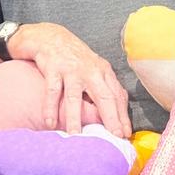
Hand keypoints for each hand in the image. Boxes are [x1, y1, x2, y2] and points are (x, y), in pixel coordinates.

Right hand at [8, 23, 131, 137]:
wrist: (50, 36)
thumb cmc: (74, 58)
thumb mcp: (94, 70)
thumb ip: (104, 89)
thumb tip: (117, 116)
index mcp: (103, 72)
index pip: (117, 96)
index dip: (122, 116)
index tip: (125, 134)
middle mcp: (91, 71)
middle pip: (104, 97)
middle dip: (110, 118)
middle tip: (113, 137)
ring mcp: (72, 70)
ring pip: (75, 97)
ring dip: (75, 118)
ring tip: (76, 136)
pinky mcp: (53, 68)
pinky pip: (53, 91)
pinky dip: (50, 108)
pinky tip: (50, 123)